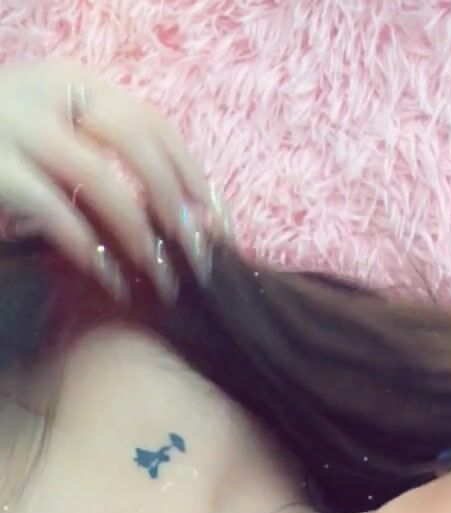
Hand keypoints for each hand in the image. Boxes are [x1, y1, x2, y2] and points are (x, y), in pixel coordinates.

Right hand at [0, 57, 231, 303]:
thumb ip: (105, 163)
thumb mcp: (54, 146)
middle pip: (137, 146)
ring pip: (103, 182)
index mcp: (69, 81)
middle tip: (196, 260)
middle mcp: (43, 93)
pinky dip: (92, 252)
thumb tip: (187, 218)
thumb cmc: (1, 164)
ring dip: (141, 237)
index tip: (217, 226)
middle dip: (177, 208)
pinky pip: (57, 213)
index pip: (152, 123)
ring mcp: (13, 129)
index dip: (193, 176)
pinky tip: (111, 281)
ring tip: (159, 279)